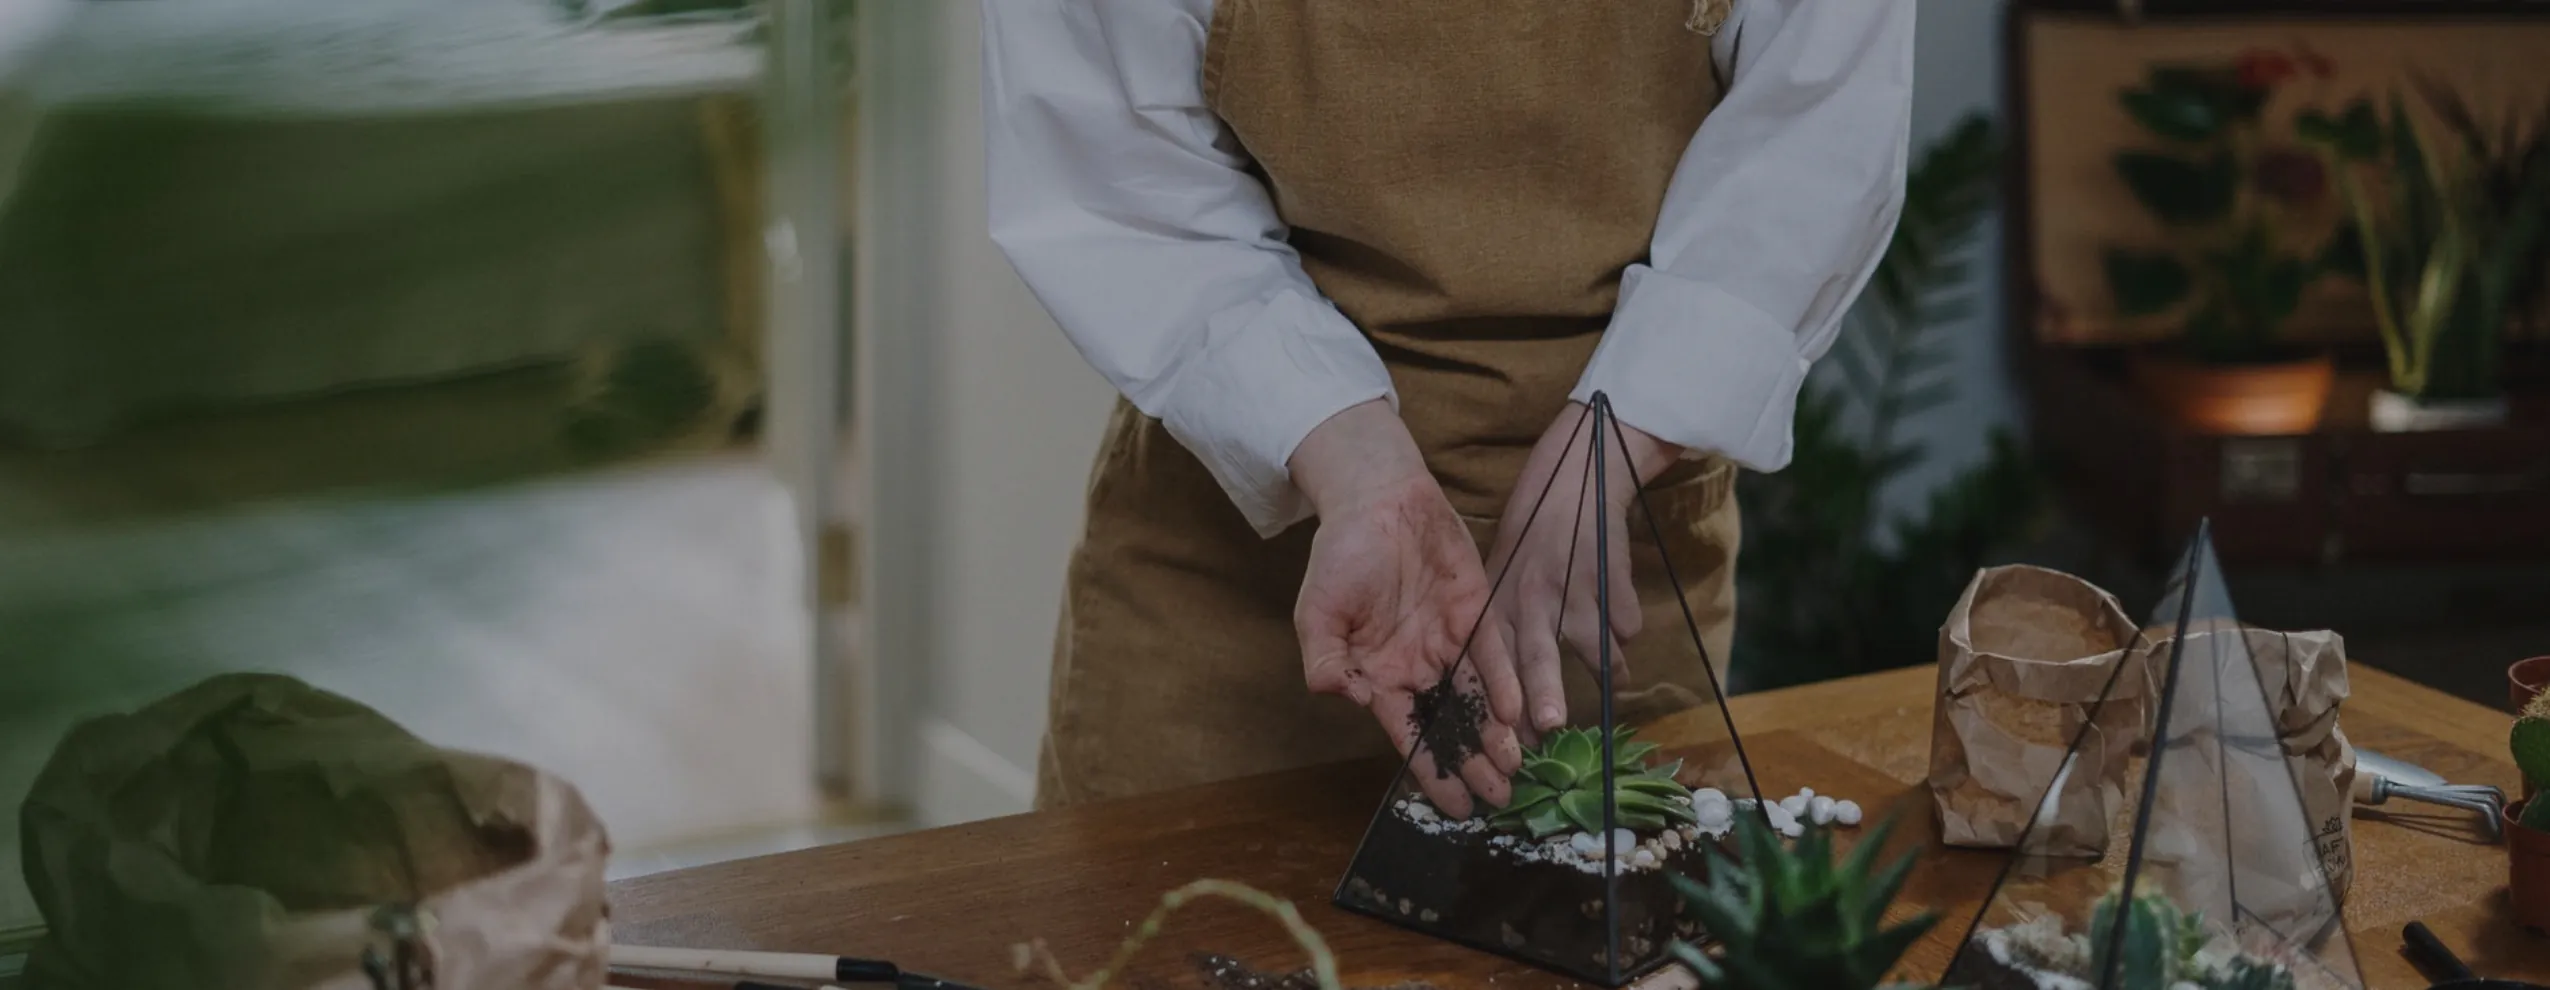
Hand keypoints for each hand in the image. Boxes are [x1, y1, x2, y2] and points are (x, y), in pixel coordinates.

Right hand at [1291, 401, 1523, 817]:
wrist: (1377, 498)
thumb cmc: (1341, 555)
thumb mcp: (1317, 611)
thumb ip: (1324, 658)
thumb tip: (1337, 696)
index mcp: (1378, 676)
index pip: (1410, 735)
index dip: (1433, 772)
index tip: (1455, 808)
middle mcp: (1419, 668)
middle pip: (1452, 726)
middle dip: (1474, 765)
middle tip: (1500, 800)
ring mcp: (1450, 642)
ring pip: (1480, 700)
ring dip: (1497, 736)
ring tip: (1516, 771)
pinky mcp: (1477, 613)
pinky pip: (1495, 656)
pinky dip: (1506, 684)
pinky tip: (1518, 714)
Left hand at [1481, 403, 1680, 734]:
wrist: (1576, 478)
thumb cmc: (1532, 536)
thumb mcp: (1503, 576)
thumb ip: (1507, 628)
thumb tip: (1514, 701)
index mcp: (1500, 600)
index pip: (1497, 660)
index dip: (1505, 702)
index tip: (1515, 741)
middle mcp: (1532, 596)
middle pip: (1537, 655)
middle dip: (1544, 695)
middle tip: (1550, 727)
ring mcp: (1574, 587)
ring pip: (1598, 648)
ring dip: (1609, 669)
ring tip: (1615, 682)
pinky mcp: (1611, 579)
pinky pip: (1626, 626)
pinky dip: (1625, 626)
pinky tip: (1617, 611)